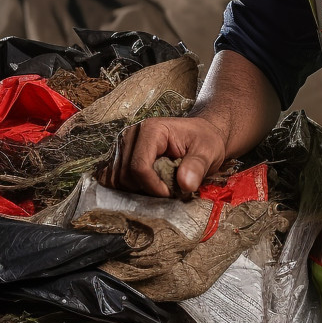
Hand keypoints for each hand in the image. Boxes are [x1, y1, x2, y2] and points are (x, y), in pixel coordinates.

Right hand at [97, 115, 228, 197]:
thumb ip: (198, 166)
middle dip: (146, 189)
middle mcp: (131, 136)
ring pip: (117, 180)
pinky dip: (127, 189)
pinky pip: (112, 180)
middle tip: (169, 190)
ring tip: (160, 186)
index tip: (172, 193)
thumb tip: (185, 184)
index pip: (139, 166)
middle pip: (125, 176)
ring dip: (137, 190)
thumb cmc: (204, 140)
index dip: (153, 186)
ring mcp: (123, 147)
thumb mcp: (209, 151)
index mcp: (152, 130)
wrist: (201, 136)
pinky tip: (145, 187)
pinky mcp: (120, 158)